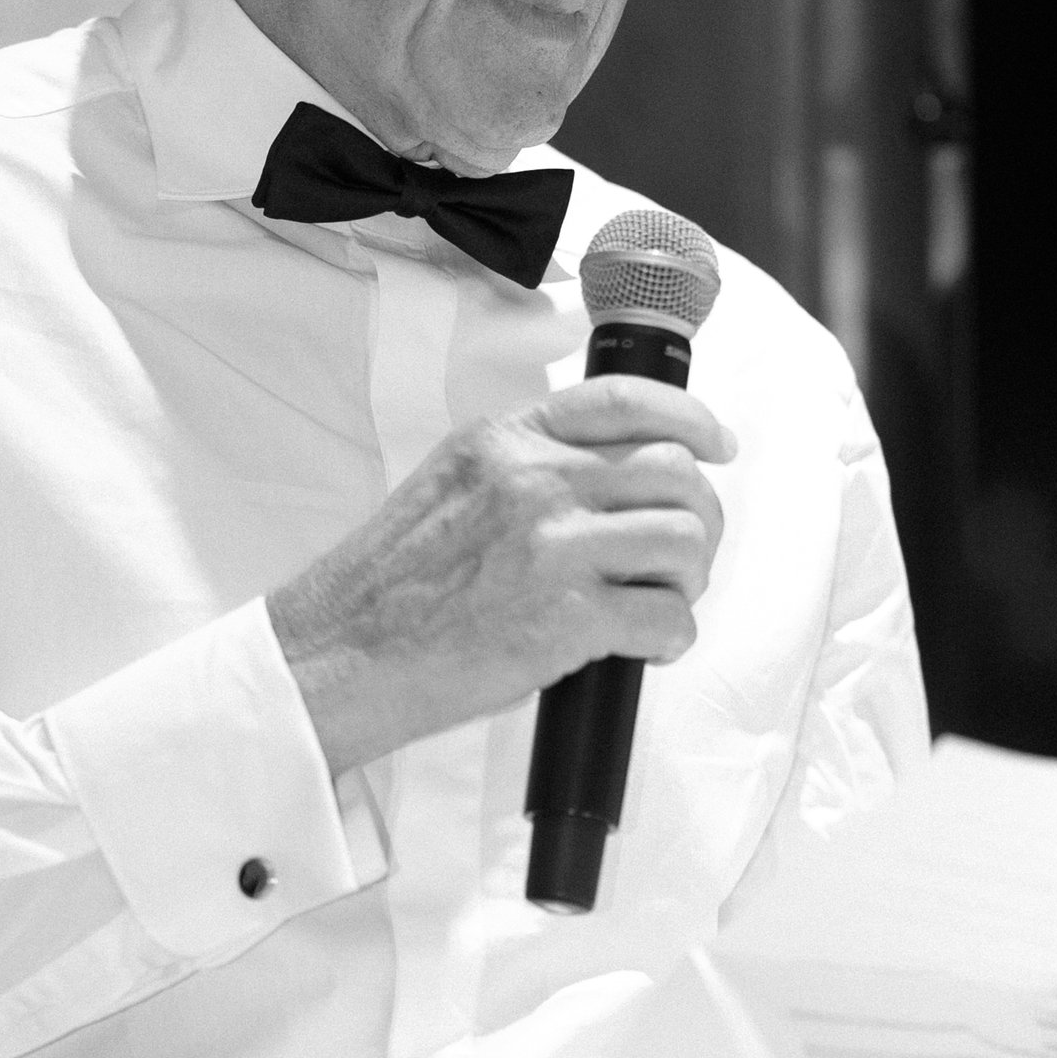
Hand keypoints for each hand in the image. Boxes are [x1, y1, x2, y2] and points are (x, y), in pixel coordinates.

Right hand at [268, 377, 735, 776]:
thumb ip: (519, 467)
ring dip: (688, 578)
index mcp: (504, 441)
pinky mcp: (568, 618)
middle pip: (675, 470)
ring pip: (685, 539)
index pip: (625, 400)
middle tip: (682, 555)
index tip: (717, 443)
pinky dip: (670, 637)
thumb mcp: (447, 487)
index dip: (691, 417)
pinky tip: (643, 647)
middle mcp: (535, 480)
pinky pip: (668, 617)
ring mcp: (554, 547)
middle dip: (700, 514)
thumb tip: (603, 476)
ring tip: (658, 601)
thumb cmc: (387, 589)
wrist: (339, 657)